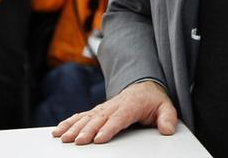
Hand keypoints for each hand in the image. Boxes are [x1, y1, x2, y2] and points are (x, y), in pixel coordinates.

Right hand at [53, 81, 176, 144]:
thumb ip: (168, 117)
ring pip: (87, 117)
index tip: (99, 138)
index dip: (109, 127)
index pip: (119, 117)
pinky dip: (70, 122)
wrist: (145, 87)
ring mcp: (105, 108)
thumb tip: (168, 129)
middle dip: (87, 130)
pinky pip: (82, 115)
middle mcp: (115, 105)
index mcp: (131, 105)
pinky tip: (59, 130)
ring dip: (74, 127)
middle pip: (99, 119)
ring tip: (63, 137)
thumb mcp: (166, 106)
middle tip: (77, 141)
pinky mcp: (98, 111)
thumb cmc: (153, 99)